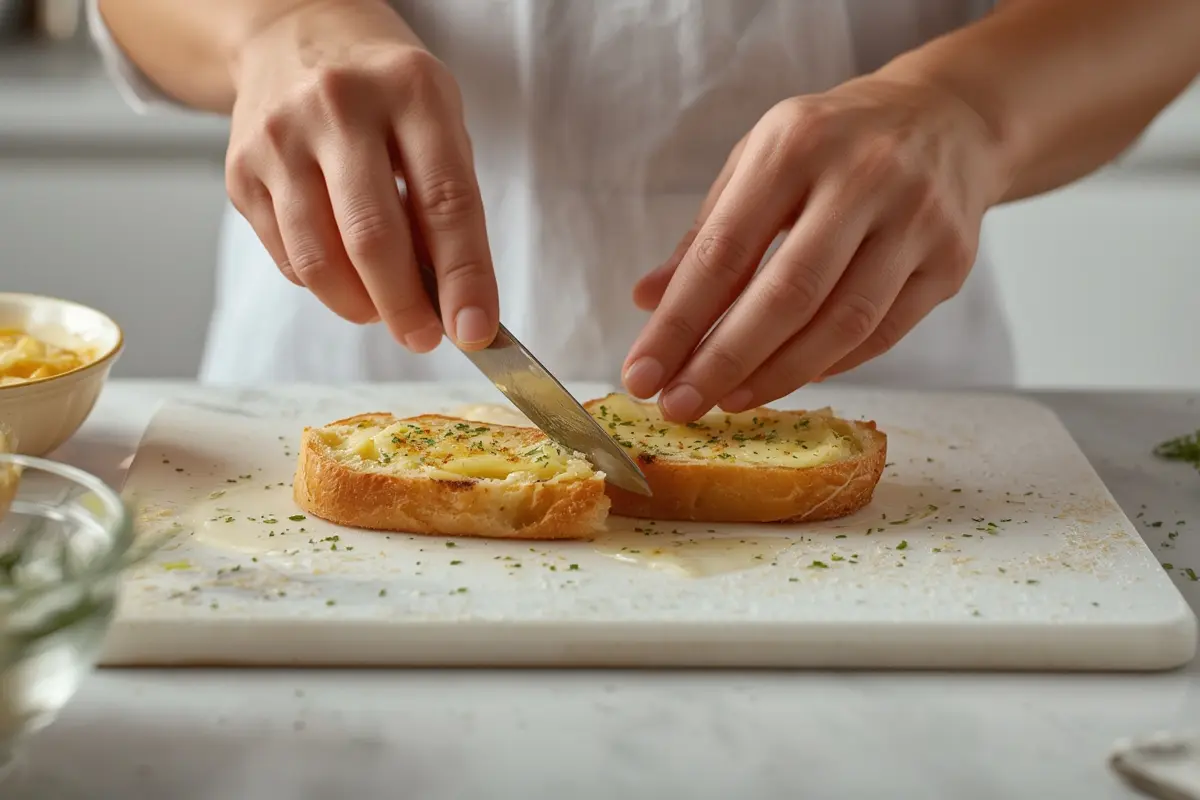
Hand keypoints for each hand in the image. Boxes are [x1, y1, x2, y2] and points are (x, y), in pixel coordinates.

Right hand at [225, 0, 496, 351]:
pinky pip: (288, 258)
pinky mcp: (240, 171)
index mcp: (409, 90)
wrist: (291, 36)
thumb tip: (454, 301)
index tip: (475, 330)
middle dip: (405, 307)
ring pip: (319, 259)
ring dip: (360, 306)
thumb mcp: (437, 123)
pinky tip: (344, 272)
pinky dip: (323, 284)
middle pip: (372, 237)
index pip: (445, 201)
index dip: (464, 276)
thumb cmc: (385, 94)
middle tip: (425, 338)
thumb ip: (448, 205)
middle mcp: (338, 106)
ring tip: (385, 311)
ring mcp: (279, 138)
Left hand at [623, 76, 1005, 419]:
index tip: (642, 374)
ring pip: (842, 324)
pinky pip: (882, 334)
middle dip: (724, 361)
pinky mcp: (951, 261)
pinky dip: (829, 366)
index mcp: (796, 144)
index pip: (724, 250)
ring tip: (728, 401)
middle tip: (680, 405)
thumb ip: (706, 232)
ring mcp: (917, 220)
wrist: (950, 117)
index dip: (679, 322)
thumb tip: (647, 301)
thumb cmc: (833, 144)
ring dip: (777, 376)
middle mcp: (863, 176)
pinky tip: (788, 379)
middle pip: (787, 294)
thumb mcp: (760, 161)